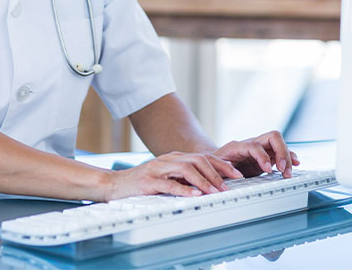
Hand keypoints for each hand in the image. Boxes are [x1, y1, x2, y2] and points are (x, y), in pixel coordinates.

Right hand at [105, 151, 243, 200]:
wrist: (115, 184)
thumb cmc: (141, 183)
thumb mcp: (166, 177)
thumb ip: (183, 177)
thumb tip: (209, 184)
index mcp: (174, 158)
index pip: (202, 157)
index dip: (221, 164)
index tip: (236, 174)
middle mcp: (167, 160)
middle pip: (197, 160)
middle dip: (217, 172)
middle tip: (230, 185)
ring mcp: (157, 169)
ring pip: (186, 169)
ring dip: (203, 181)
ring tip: (215, 191)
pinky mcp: (148, 181)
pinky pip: (169, 184)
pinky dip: (184, 190)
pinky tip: (194, 195)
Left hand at [212, 130, 299, 177]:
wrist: (214, 162)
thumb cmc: (213, 163)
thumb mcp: (214, 166)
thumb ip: (222, 168)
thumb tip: (234, 172)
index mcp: (237, 146)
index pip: (254, 145)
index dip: (262, 157)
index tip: (267, 170)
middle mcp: (251, 144)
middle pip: (272, 137)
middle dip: (282, 152)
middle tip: (283, 170)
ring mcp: (260, 149)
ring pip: (279, 144)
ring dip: (287, 158)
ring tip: (288, 174)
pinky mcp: (266, 157)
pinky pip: (281, 153)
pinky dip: (289, 158)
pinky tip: (295, 164)